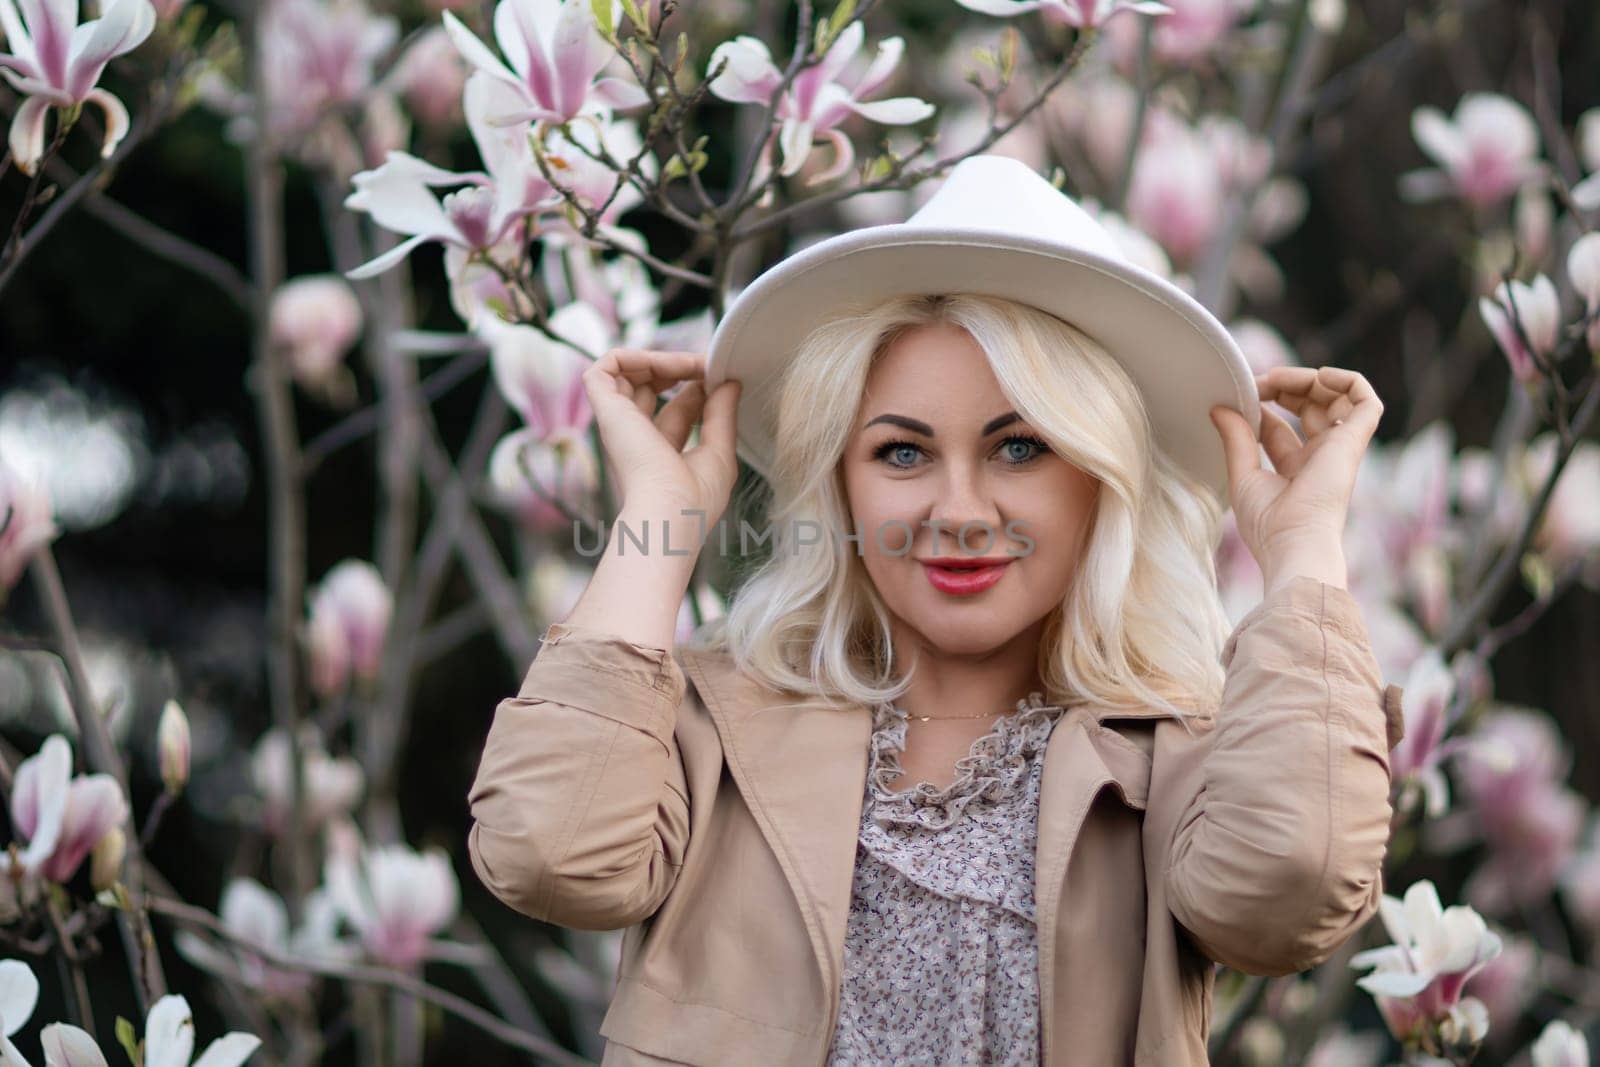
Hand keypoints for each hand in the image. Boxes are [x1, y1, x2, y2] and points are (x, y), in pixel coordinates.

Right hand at [582, 348, 741, 525]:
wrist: (669, 512)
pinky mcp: (606, 411)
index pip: (675, 408)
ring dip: (659, 359)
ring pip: (626, 374)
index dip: (696, 387)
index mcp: (660, 453)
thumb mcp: (719, 450)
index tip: (720, 378)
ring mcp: (619, 423)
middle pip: (650, 388)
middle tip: (706, 365)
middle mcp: (635, 437)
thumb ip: (723, 414)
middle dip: (678, 367)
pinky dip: (630, 355)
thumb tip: (730, 382)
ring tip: (690, 363)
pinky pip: (603, 369)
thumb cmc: (694, 499)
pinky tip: (662, 362)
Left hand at [1210, 365, 1382, 565]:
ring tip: (1279, 378)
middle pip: (1308, 406)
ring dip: (1310, 379)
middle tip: (1258, 382)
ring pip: (1336, 398)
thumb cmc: (1267, 524)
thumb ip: (1235, 439)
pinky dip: (1348, 381)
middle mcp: (1320, 456)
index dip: (1260, 405)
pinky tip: (1319, 376)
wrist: (1294, 542)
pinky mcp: (1353, 442)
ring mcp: (1339, 448)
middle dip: (1284, 386)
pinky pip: (1366, 401)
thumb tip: (1218, 408)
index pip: (1278, 425)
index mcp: (1294, 468)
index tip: (1239, 396)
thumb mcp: (1243, 474)